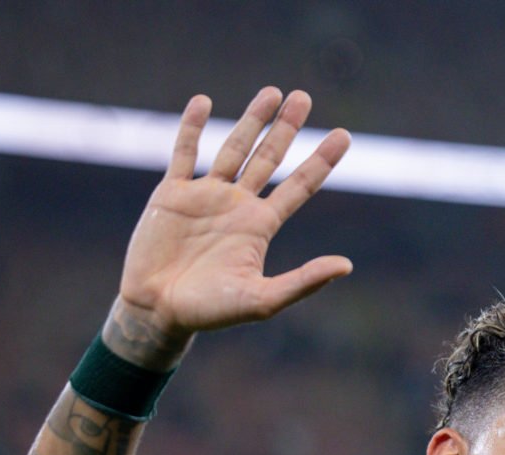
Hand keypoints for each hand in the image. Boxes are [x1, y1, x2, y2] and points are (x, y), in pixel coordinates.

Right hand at [112, 88, 351, 352]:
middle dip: (286, 128)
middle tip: (303, 96)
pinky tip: (203, 102)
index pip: (299, 186)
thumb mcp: (262, 300)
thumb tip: (347, 265)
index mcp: (260, 226)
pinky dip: (192, 127)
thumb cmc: (211, 312)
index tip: (343, 136)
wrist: (157, 311)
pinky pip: (184, 153)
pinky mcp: (172, 193)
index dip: (321, 161)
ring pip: (233, 148)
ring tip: (272, 92)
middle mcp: (237, 205)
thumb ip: (303, 282)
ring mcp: (205, 195)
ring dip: (251, 120)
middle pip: (269, 157)